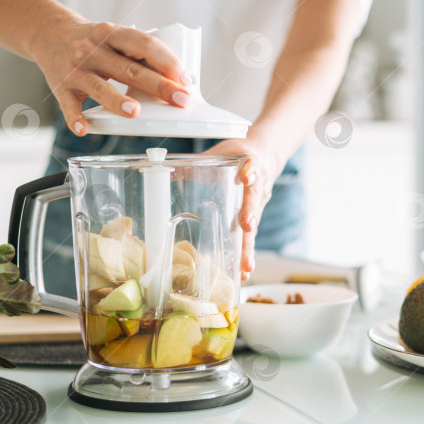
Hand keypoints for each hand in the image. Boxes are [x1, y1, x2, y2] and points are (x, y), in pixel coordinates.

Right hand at [29, 20, 191, 135]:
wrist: (48, 34)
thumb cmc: (93, 41)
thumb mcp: (114, 36)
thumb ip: (138, 54)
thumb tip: (175, 81)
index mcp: (112, 34)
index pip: (145, 44)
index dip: (167, 61)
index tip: (185, 80)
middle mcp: (94, 50)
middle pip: (129, 70)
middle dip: (158, 86)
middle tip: (179, 100)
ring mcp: (76, 69)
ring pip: (100, 87)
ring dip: (118, 101)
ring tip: (134, 113)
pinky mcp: (61, 88)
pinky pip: (69, 106)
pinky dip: (76, 119)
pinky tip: (85, 129)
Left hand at [204, 136, 284, 280]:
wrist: (266, 156)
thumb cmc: (239, 154)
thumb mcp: (219, 152)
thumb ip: (195, 162)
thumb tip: (156, 167)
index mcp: (249, 163)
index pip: (252, 164)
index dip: (250, 170)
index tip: (247, 176)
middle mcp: (257, 185)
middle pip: (253, 201)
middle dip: (250, 214)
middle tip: (246, 227)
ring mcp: (258, 203)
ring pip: (254, 225)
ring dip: (249, 245)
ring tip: (245, 266)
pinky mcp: (256, 216)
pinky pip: (251, 236)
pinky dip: (247, 254)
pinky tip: (243, 271)